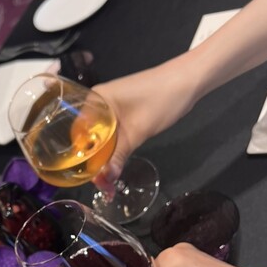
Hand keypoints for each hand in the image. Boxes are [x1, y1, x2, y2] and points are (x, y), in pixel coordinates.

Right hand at [91, 56, 196, 189]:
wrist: (188, 80)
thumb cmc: (161, 100)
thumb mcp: (138, 132)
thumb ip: (118, 157)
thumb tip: (104, 182)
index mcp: (95, 100)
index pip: (78, 135)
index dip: (81, 160)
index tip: (89, 180)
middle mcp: (97, 102)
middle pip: (87, 139)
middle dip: (93, 163)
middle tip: (102, 186)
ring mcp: (110, 107)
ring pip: (100, 139)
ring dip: (104, 159)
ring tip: (107, 182)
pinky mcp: (121, 112)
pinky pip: (111, 134)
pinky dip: (112, 150)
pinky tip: (113, 165)